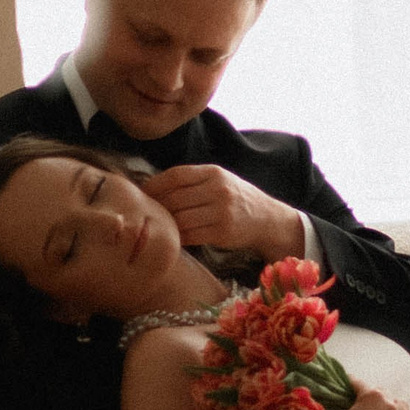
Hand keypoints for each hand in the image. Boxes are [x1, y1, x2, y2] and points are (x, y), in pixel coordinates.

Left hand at [143, 165, 306, 261]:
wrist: (267, 218)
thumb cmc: (236, 198)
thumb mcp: (219, 180)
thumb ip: (192, 180)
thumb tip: (153, 186)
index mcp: (213, 172)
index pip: (176, 176)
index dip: (155, 185)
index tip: (142, 193)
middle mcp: (218, 190)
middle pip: (175, 198)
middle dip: (157, 207)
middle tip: (145, 213)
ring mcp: (221, 212)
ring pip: (180, 218)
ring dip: (166, 224)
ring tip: (158, 225)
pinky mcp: (223, 232)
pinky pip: (190, 235)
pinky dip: (178, 237)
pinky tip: (174, 236)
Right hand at [333, 387, 409, 409]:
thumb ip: (346, 408)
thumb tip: (348, 407)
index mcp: (371, 397)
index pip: (361, 384)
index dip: (352, 385)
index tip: (349, 386)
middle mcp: (388, 406)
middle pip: (384, 394)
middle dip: (374, 397)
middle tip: (365, 405)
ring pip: (402, 407)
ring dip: (394, 407)